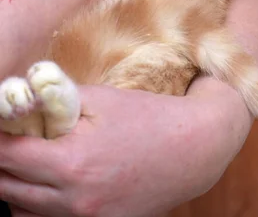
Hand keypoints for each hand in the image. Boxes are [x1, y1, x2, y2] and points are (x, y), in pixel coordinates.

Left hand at [0, 84, 248, 216]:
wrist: (192, 151)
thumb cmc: (147, 117)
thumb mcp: (99, 99)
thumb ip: (54, 100)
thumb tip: (21, 99)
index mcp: (71, 163)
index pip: (9, 155)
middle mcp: (73, 200)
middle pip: (9, 188)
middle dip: (0, 162)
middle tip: (5, 140)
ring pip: (23, 210)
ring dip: (13, 185)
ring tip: (20, 161)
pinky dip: (35, 204)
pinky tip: (41, 183)